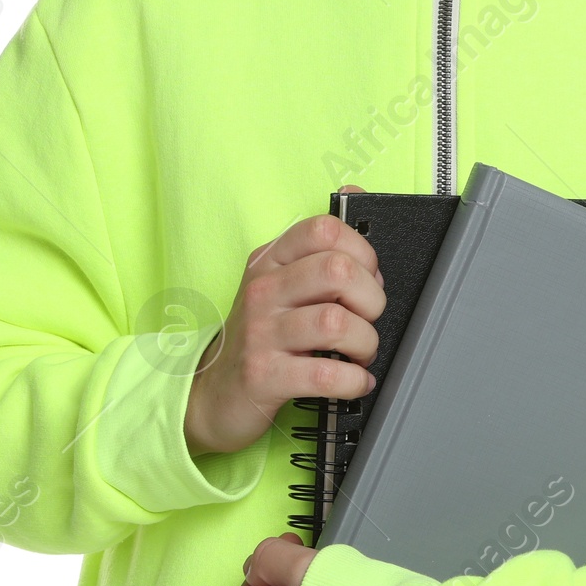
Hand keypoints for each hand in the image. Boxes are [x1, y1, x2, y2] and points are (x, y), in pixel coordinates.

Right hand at [184, 186, 383, 457]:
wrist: (214, 393)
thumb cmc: (262, 335)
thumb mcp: (281, 284)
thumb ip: (319, 247)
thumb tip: (356, 191)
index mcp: (270, 261)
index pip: (324, 229)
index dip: (362, 251)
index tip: (369, 277)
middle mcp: (263, 290)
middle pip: (337, 271)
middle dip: (371, 297)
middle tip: (368, 317)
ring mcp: (260, 333)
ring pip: (335, 323)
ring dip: (365, 342)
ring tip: (361, 352)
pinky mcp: (264, 376)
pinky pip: (325, 374)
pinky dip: (354, 380)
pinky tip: (356, 380)